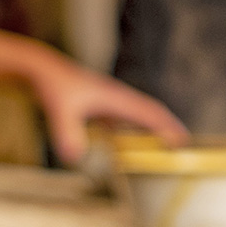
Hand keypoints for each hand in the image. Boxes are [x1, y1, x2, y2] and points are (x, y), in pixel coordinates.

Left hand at [26, 52, 188, 164]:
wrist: (42, 69)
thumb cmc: (53, 86)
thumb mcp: (59, 110)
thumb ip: (67, 132)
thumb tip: (74, 157)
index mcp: (115, 98)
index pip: (149, 112)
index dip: (166, 127)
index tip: (182, 141)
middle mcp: (117, 98)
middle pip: (150, 113)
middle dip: (167, 128)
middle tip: (183, 147)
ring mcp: (109, 101)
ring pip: (138, 116)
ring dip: (152, 129)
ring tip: (164, 146)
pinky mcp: (99, 105)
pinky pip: (122, 121)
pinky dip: (132, 132)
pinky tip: (130, 145)